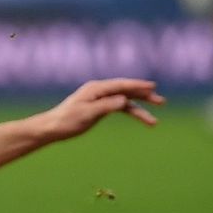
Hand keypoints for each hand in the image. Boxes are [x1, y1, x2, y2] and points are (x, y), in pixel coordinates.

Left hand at [36, 78, 163, 140]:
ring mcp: (100, 98)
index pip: (121, 85)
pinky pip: (119, 107)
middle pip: (126, 91)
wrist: (52, 128)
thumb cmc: (67, 121)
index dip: (138, 85)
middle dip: (144, 96)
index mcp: (95, 89)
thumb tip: (125, 100)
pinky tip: (140, 117)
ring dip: (140, 109)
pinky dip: (130, 112)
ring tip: (154, 122)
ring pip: (125, 101)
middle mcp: (99, 91)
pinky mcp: (99, 107)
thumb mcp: (87, 114)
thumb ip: (106, 106)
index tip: (152, 86)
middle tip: (160, 101)